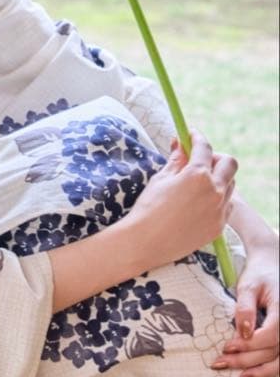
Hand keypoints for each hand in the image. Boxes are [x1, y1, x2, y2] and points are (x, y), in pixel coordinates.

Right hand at [125, 129, 236, 271]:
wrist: (146, 241)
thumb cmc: (149, 207)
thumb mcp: (161, 179)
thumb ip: (176, 160)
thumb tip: (180, 144)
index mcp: (198, 175)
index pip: (204, 148)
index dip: (197, 137)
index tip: (191, 135)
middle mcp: (214, 191)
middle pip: (229, 163)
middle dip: (215, 157)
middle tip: (199, 159)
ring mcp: (220, 210)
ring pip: (230, 184)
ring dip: (218, 178)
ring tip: (198, 182)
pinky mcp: (219, 226)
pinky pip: (227, 205)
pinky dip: (218, 198)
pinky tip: (200, 202)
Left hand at [211, 242, 279, 376]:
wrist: (272, 267)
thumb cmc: (260, 275)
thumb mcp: (248, 285)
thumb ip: (245, 308)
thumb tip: (243, 332)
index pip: (270, 336)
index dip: (249, 344)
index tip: (227, 346)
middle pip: (273, 351)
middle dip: (246, 359)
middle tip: (221, 362)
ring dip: (258, 371)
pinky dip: (266, 369)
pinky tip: (249, 374)